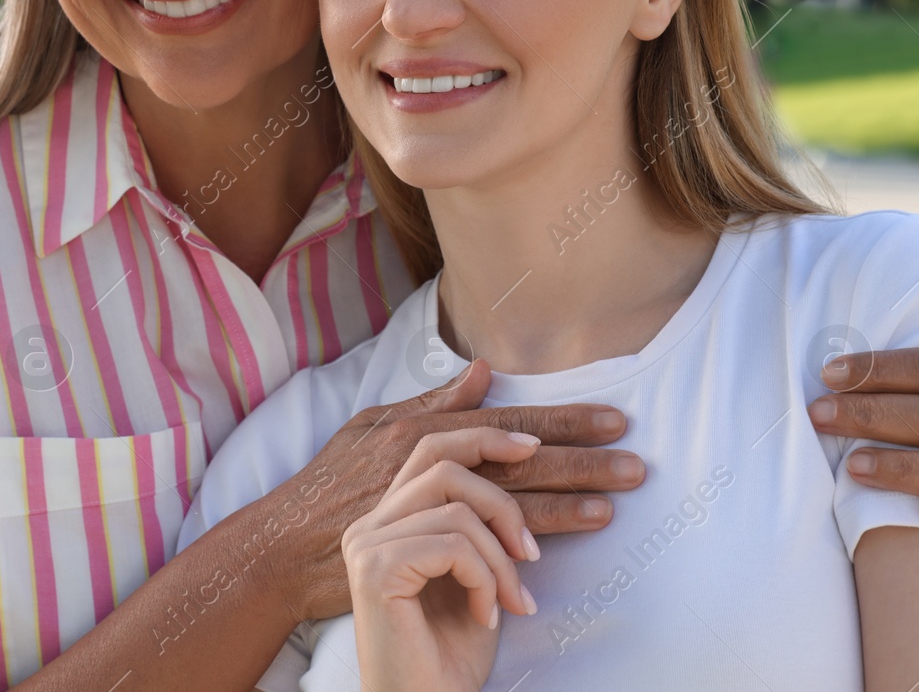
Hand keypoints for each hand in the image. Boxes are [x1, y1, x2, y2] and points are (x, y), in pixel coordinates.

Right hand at [263, 360, 640, 618]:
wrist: (283, 547)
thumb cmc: (327, 487)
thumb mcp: (371, 430)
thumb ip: (430, 404)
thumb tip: (482, 371)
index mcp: (419, 430)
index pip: (503, 422)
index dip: (559, 422)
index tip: (610, 420)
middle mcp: (424, 463)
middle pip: (516, 458)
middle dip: (579, 457)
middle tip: (634, 459)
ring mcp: (418, 505)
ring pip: (507, 498)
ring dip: (567, 499)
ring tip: (616, 501)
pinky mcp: (410, 544)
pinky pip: (481, 538)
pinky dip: (527, 538)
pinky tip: (563, 540)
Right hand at [342, 424, 541, 691]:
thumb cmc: (449, 652)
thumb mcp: (477, 572)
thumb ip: (484, 522)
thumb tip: (529, 460)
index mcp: (388, 519)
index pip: (430, 450)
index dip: (483, 438)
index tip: (532, 447)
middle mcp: (368, 523)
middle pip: (443, 465)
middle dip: (503, 499)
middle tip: (533, 553)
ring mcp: (367, 543)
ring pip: (458, 509)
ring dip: (501, 560)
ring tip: (514, 601)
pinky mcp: (376, 568)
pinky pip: (453, 546)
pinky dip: (485, 580)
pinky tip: (486, 615)